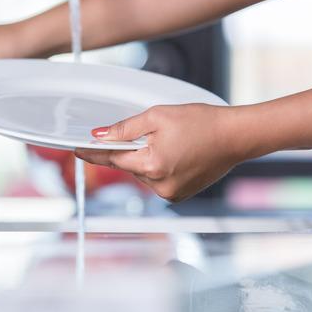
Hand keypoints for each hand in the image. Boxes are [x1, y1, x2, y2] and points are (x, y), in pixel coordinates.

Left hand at [75, 104, 250, 201]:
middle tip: (152, 133)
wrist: (235, 137)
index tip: (77, 150)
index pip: (112, 160)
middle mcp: (159, 185)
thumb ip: (125, 128)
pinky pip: (158, 181)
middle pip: (129, 166)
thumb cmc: (201, 122)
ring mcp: (171, 193)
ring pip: (143, 174)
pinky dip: (159, 167)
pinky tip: (177, 154)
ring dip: (146, 159)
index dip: (93, 154)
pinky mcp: (180, 195)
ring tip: (172, 142)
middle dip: (132, 151)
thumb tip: (99, 136)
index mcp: (152, 165)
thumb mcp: (158, 117)